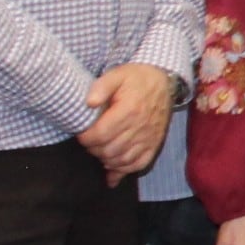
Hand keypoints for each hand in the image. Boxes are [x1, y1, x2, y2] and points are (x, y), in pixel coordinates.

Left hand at [80, 64, 174, 181]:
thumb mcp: (116, 75)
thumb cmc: (136, 79)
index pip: (101, 134)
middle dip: (93, 150)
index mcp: (129, 111)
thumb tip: (89, 103)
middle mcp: (140, 128)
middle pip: (109, 150)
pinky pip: (139, 164)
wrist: (163, 82)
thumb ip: (101, 86)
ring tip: (99, 151)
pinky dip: (124, 169)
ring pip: (122, 160)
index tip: (81, 134)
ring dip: (106, 160)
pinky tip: (112, 167)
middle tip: (88, 142)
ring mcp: (149, 138)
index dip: (86, 138)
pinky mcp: (155, 144)